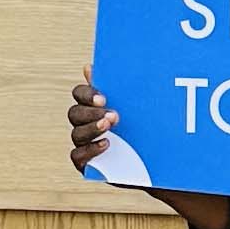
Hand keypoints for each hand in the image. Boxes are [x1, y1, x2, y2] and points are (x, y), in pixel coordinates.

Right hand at [71, 70, 229, 228]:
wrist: (154, 158)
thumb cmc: (142, 125)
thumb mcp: (135, 105)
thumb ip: (118, 87)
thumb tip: (92, 66)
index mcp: (91, 104)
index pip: (79, 93)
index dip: (87, 94)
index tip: (104, 98)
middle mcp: (84, 122)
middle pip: (75, 113)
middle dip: (92, 112)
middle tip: (114, 115)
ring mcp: (83, 143)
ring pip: (76, 133)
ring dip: (92, 129)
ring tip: (110, 128)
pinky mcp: (86, 162)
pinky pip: (78, 156)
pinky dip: (90, 150)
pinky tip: (106, 145)